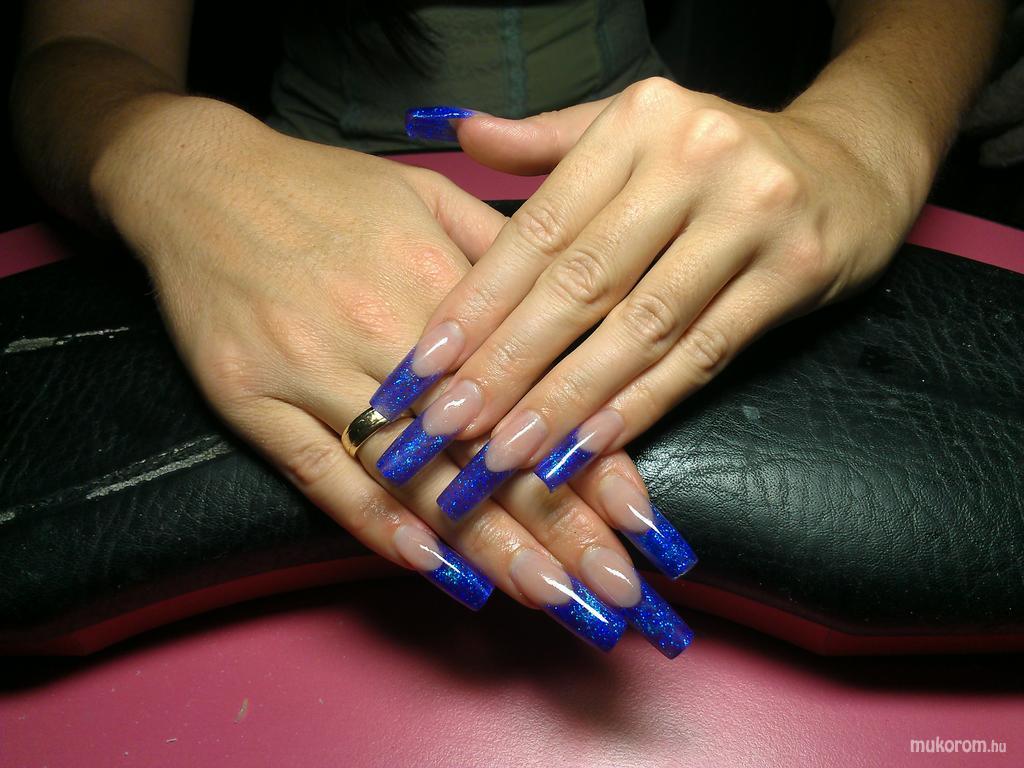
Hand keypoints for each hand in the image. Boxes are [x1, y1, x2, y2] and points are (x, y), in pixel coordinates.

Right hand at [94, 95, 691, 654]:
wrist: (199, 179)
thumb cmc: (325, 190)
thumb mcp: (426, 193)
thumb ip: (500, 250)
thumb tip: (568, 308)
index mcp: (435, 276)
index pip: (531, 385)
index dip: (590, 458)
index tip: (641, 520)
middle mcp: (382, 327)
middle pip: (482, 442)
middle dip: (558, 525)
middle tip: (613, 593)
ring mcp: (313, 368)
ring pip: (413, 471)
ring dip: (485, 542)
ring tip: (549, 598)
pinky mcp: (254, 399)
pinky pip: (321, 474)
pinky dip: (376, 524)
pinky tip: (432, 569)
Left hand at [384, 77, 916, 504]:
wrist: (852, 162)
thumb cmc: (718, 154)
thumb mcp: (635, 129)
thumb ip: (547, 142)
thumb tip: (463, 136)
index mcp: (638, 122)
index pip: (540, 228)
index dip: (479, 302)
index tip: (426, 364)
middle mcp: (695, 160)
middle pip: (583, 283)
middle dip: (508, 364)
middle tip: (450, 426)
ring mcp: (752, 215)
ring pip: (641, 327)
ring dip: (568, 399)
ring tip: (509, 453)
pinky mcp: (796, 271)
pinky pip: (705, 353)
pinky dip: (644, 405)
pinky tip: (592, 444)